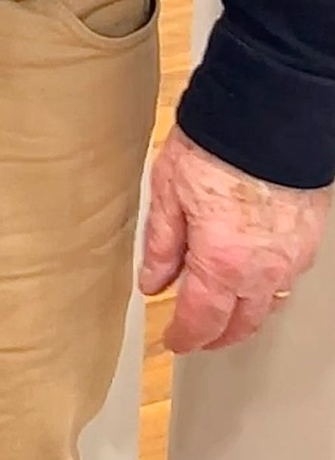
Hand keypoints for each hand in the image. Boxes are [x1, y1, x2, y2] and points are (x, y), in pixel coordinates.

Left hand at [141, 126, 331, 350]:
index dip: (185, 337)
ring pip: (268, 305)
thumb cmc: (215, 147)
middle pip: (241, 324)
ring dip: (244, 315)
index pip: (202, 321)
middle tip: (197, 335)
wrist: (268, 118)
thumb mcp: (168, 190)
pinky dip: (265, 286)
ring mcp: (290, 258)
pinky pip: (285, 278)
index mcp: (221, 263)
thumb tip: (153, 281)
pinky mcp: (307, 241)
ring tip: (223, 310)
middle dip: (216, 336)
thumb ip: (162, 243)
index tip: (173, 341)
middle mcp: (261, 271)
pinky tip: (251, 274)